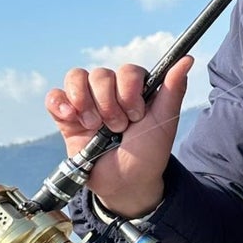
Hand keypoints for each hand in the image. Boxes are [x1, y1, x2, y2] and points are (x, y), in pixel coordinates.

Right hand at [44, 56, 193, 217]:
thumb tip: (188, 59)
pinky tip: (72, 118)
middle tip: (119, 127)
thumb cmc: (148, 152)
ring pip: (76, 78)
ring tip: (96, 127)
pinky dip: (60, 103)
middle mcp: (110, 92)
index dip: (130, 90)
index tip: (137, 115)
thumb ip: (174, 89)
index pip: (127, 70)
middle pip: (101, 74)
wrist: (126, 182)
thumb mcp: (164, 121)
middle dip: (111, 104)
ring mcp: (87, 103)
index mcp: (135, 89)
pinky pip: (55, 96)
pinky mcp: (67, 117)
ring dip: (87, 104)